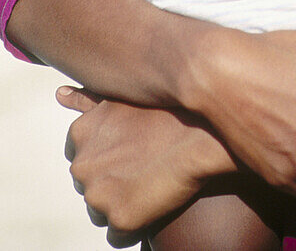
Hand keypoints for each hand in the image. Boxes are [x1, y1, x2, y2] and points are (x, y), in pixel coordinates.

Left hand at [59, 87, 230, 239]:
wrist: (204, 133)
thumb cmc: (168, 110)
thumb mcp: (122, 97)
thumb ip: (88, 100)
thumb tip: (58, 93)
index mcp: (80, 135)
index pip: (83, 161)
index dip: (109, 160)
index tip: (133, 154)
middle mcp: (82, 166)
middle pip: (92, 187)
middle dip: (115, 181)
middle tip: (147, 167)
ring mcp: (99, 194)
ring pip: (102, 212)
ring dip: (123, 203)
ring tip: (153, 182)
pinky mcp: (120, 218)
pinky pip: (119, 235)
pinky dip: (134, 225)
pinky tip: (154, 203)